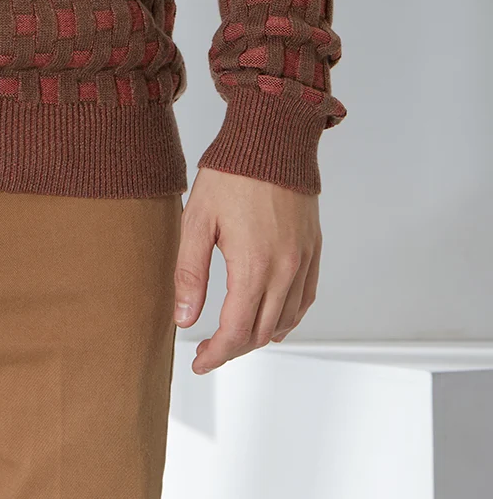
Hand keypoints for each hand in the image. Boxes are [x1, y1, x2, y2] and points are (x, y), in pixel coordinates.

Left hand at [173, 165, 321, 373]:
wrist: (272, 137)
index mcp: (253, 266)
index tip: (199, 361)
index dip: (216, 354)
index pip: (236, 331)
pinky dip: (289, 317)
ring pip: (286, 320)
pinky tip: (273, 318)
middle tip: (210, 350)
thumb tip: (185, 319)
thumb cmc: (231, 172)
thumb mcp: (197, 219)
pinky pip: (306, 299)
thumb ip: (190, 273)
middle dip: (235, 348)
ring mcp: (303, 260)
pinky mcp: (313, 249)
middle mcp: (285, 270)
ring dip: (261, 336)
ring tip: (235, 337)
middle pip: (262, 332)